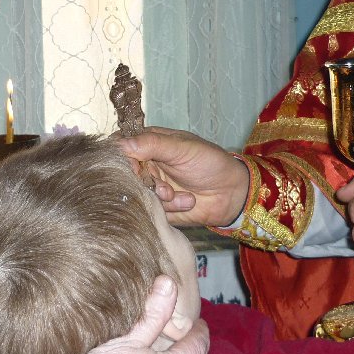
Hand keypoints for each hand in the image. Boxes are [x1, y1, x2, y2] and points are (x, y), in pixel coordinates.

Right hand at [118, 127, 248, 226]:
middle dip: (147, 185)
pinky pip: (150, 210)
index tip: (134, 169)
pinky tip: (188, 202)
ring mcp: (151, 186)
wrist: (232, 192)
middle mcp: (146, 165)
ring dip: (163, 199)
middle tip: (166, 190)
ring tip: (185, 196)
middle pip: (126, 176)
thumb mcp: (183, 148)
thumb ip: (152, 144)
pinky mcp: (158, 206)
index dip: (124, 160)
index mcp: (149, 144)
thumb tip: (121, 144)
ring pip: (138, 194)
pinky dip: (171, 208)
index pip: (122, 149)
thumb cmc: (210, 163)